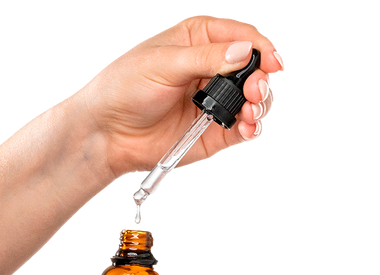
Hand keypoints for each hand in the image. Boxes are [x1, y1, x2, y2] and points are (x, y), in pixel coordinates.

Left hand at [75, 15, 283, 177]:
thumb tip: (245, 51)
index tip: (271, 64)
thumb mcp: (164, 63)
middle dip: (260, 80)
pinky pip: (241, 128)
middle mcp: (211, 70)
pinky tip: (248, 128)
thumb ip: (206, 58)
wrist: (108, 132)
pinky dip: (250, 128)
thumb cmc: (125, 87)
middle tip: (255, 92)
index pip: (242, 38)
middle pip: (252, 70)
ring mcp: (213, 102)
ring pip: (253, 100)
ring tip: (250, 112)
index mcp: (199, 40)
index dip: (261, 49)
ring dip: (259, 105)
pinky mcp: (213, 131)